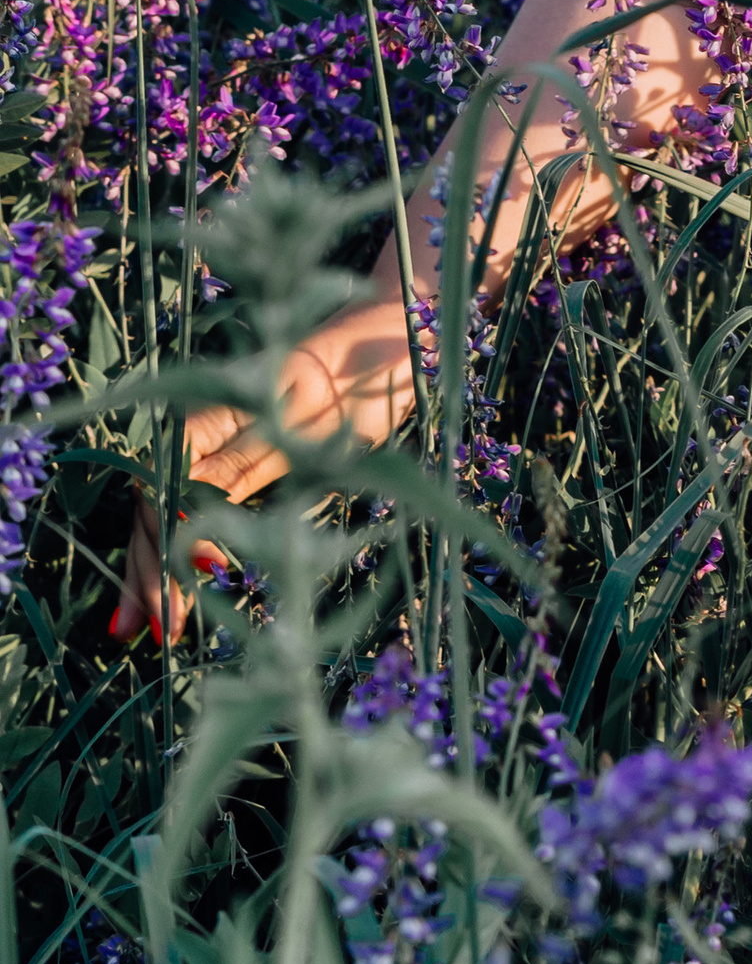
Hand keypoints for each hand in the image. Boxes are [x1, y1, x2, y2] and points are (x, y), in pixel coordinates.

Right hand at [107, 290, 421, 646]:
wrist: (398, 334)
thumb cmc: (365, 374)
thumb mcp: (311, 425)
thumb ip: (247, 467)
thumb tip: (187, 515)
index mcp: (219, 406)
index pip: (169, 477)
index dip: (171, 531)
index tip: (193, 574)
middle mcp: (211, 423)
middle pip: (163, 499)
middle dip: (155, 564)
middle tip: (160, 628)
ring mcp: (225, 439)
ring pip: (174, 507)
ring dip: (158, 563)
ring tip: (141, 626)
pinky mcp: (247, 454)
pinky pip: (201, 503)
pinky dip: (185, 543)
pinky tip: (177, 582)